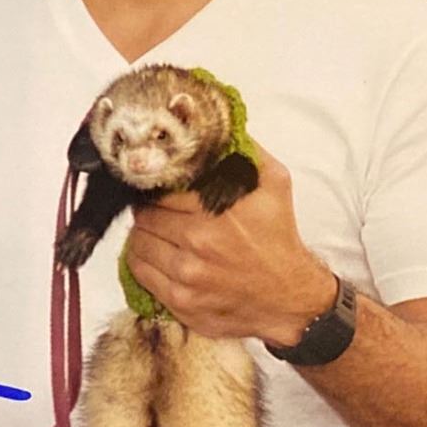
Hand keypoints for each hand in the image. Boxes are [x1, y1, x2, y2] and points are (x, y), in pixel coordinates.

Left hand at [125, 140, 336, 345]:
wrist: (289, 297)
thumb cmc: (278, 238)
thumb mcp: (274, 184)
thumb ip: (246, 150)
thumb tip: (218, 126)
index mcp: (219, 208)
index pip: (161, 188)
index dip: (157, 185)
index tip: (160, 187)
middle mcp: (200, 241)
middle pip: (144, 215)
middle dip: (148, 210)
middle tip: (157, 211)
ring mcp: (187, 274)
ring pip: (137, 243)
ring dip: (143, 236)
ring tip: (158, 233)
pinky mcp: (180, 301)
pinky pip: (139, 272)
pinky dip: (141, 261)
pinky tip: (157, 255)